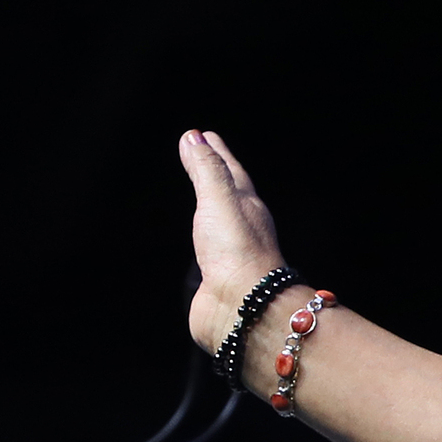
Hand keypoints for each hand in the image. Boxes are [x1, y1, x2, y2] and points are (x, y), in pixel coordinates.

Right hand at [178, 130, 287, 353]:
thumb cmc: (237, 251)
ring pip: (219, 220)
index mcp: (246, 205)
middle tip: (200, 154)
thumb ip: (206, 170)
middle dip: (214, 173)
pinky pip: (208, 250)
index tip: (205, 135)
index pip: (229, 170)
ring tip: (202, 196)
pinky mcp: (216, 276)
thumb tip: (195, 138)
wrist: (243, 306)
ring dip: (210, 205)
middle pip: (227, 193)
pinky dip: (203, 238)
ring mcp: (229, 252)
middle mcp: (241, 227)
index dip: (216, 152)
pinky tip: (201, 243)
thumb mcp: (219, 199)